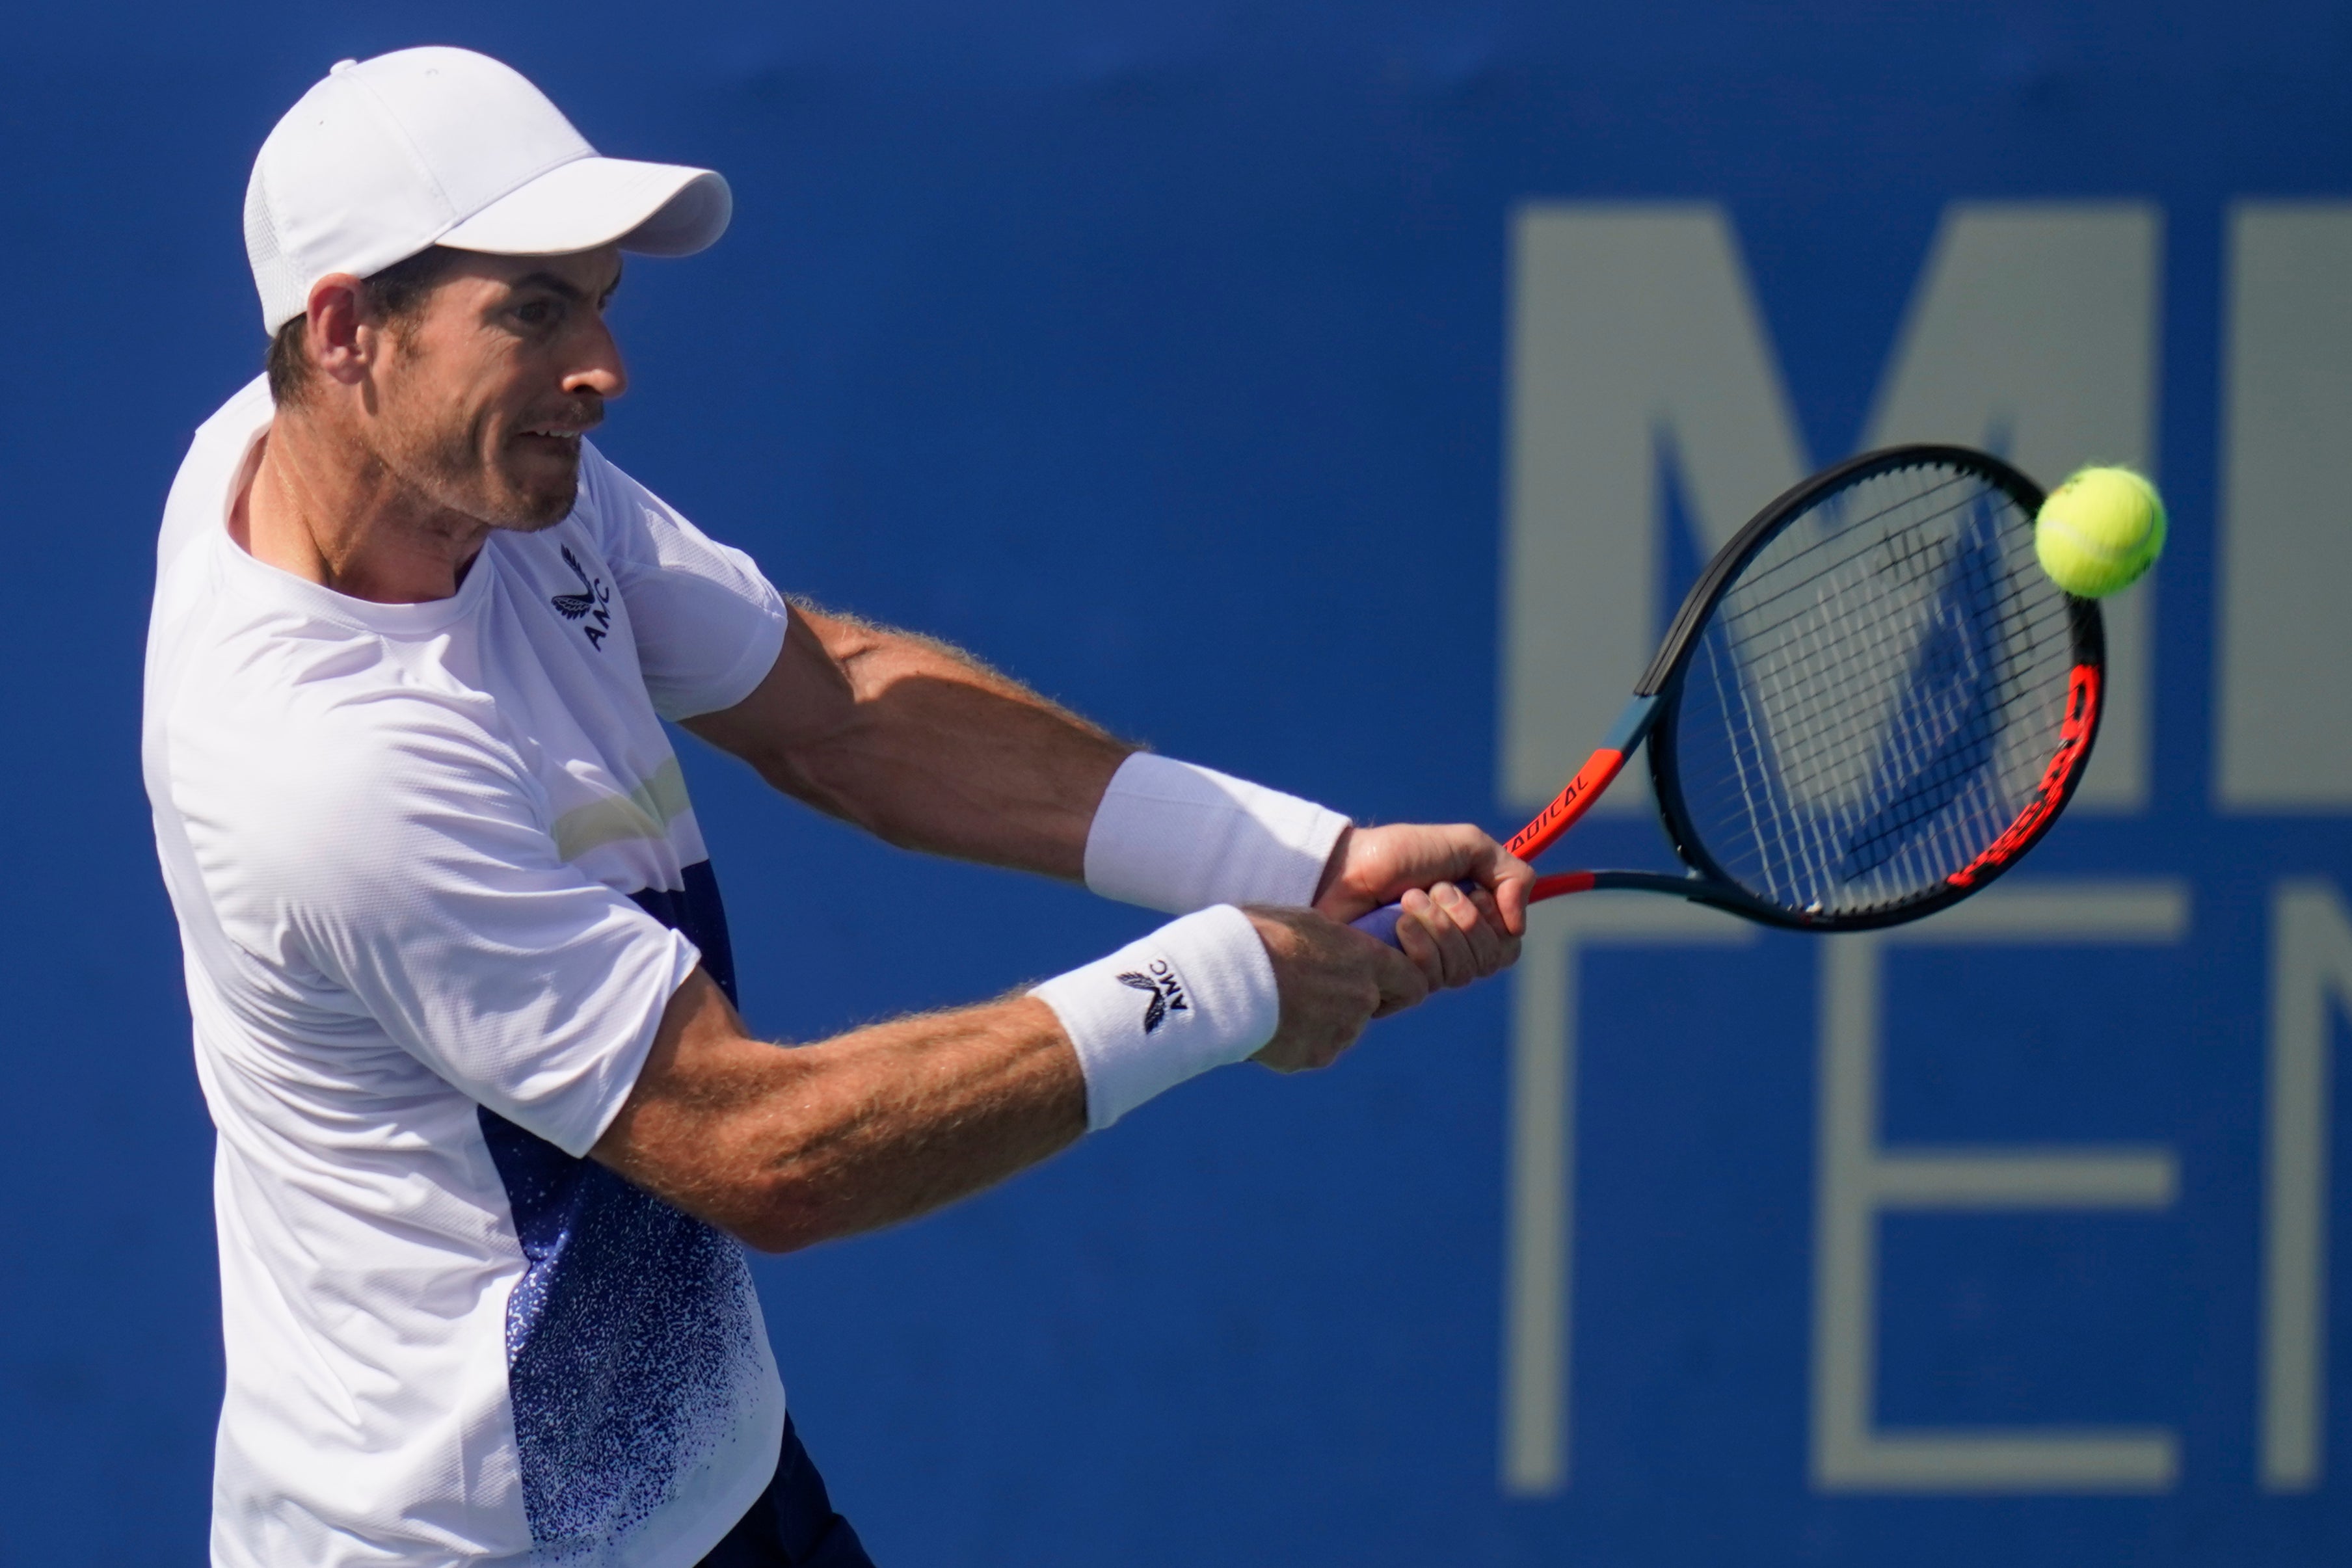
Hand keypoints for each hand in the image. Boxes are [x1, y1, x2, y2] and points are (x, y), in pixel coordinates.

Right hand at [1242, 906, 1429, 1072]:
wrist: (1222, 979)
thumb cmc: (1259, 937)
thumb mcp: (1305, 922)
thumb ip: (1336, 941)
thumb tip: (1340, 946)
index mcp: (1367, 961)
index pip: (1413, 984)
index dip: (1398, 985)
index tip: (1380, 984)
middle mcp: (1362, 1000)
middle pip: (1368, 1008)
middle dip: (1344, 1001)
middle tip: (1306, 987)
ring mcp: (1340, 1033)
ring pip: (1339, 1031)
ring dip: (1318, 1021)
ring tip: (1278, 1002)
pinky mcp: (1314, 1057)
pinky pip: (1313, 1050)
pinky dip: (1296, 1041)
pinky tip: (1268, 1021)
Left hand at [1311, 823, 1531, 988]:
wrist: (1344, 866)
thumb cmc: (1398, 854)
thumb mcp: (1467, 845)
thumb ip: (1511, 873)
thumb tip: (1519, 925)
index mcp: (1471, 924)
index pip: (1508, 947)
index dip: (1496, 921)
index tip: (1472, 889)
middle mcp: (1451, 952)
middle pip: (1487, 960)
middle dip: (1464, 919)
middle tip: (1433, 889)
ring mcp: (1423, 971)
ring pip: (1460, 971)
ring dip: (1438, 926)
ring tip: (1408, 900)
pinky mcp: (1396, 985)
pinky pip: (1429, 980)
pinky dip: (1418, 944)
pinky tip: (1396, 924)